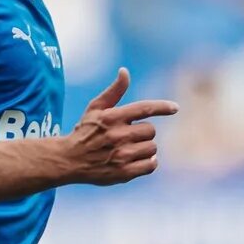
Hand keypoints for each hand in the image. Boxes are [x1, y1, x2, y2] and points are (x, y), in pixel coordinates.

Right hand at [61, 69, 176, 187]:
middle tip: (129, 136)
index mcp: (112, 117)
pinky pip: (151, 165)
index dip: (163, 107)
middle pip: (150, 131)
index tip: (175, 108)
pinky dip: (148, 163)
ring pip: (152, 148)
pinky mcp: (124, 173)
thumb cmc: (84, 131)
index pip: (145, 108)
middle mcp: (117, 135)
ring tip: (130, 149)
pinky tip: (137, 160)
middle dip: (143, 133)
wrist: (68, 160)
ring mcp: (121, 155)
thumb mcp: (95, 108)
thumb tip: (125, 71)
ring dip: (146, 148)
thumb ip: (114, 91)